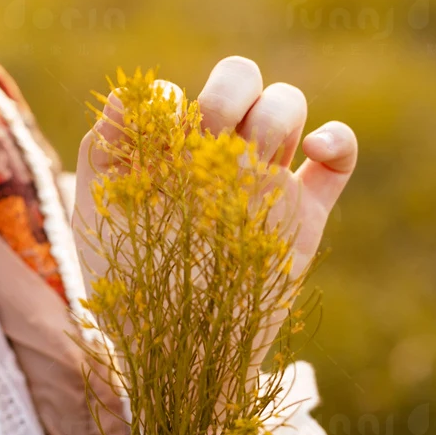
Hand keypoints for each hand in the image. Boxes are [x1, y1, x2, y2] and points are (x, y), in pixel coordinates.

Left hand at [73, 54, 356, 368]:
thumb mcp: (96, 219)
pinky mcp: (303, 213)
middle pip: (241, 79)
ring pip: (286, 104)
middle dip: (227, 93)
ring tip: (249, 162)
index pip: (177, 92)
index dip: (170, 102)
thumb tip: (129, 94)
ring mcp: (262, 180)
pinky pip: (339, 157)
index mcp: (167, 151)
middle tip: (208, 139)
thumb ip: (101, 151)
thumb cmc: (128, 288)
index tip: (161, 141)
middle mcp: (215, 156)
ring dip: (273, 115)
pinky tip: (310, 154)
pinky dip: (336, 138)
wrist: (177, 355)